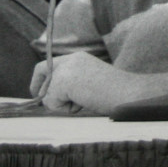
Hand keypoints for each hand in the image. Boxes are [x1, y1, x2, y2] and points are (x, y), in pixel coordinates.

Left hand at [30, 52, 158, 114]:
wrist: (128, 94)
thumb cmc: (115, 94)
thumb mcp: (88, 84)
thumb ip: (71, 85)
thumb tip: (48, 97)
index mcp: (79, 58)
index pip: (50, 63)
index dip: (42, 78)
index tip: (39, 93)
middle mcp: (71, 59)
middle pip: (41, 69)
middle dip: (41, 89)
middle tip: (45, 103)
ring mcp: (67, 68)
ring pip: (46, 90)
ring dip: (60, 104)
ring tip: (82, 102)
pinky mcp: (64, 81)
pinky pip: (51, 101)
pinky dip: (63, 108)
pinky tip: (82, 103)